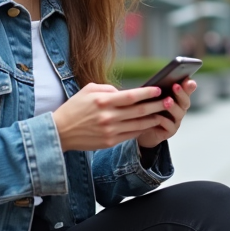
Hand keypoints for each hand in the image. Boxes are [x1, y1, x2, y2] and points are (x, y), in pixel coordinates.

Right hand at [52, 83, 170, 151]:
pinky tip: (149, 124)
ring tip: (163, 113)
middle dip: (157, 105)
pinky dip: (142, 129)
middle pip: (139, 111)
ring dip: (153, 119)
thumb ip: (108, 88)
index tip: (159, 89)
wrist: (60, 132)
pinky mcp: (110, 142)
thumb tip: (126, 92)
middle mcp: (108, 116)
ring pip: (139, 124)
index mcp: (103, 101)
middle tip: (168, 101)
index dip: (148, 93)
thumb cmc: (74, 108)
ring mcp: (110, 131)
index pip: (131, 96)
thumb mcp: (88, 90)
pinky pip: (131, 134)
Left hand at [137, 79, 195, 148]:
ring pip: (179, 113)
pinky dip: (164, 120)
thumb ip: (157, 89)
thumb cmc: (148, 111)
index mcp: (177, 99)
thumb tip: (157, 79)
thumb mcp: (152, 98)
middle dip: (181, 93)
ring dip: (173, 107)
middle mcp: (180, 110)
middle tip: (176, 86)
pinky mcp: (170, 131)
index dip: (189, 86)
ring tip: (167, 101)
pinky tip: (158, 116)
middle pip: (185, 101)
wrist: (144, 131)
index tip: (188, 80)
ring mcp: (176, 121)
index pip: (187, 90)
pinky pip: (169, 126)